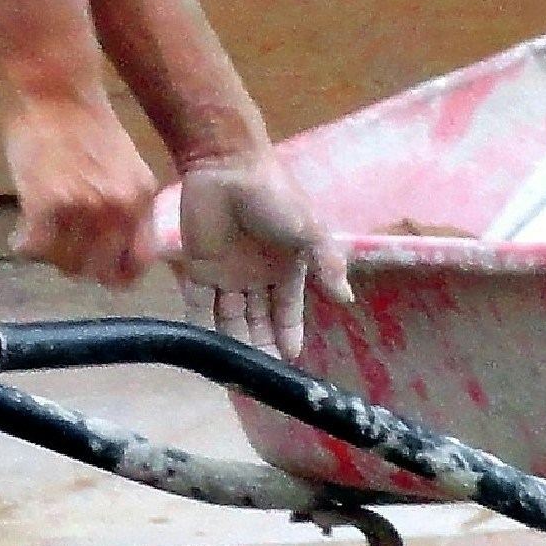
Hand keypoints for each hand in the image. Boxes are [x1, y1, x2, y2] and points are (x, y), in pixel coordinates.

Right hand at [4, 93, 160, 285]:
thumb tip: (112, 246)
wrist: (56, 88)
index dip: (115, 272)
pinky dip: (23, 245)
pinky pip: (35, 249)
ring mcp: (83, 210)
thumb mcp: (123, 166)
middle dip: (76, 265)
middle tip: (60, 249)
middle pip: (97, 270)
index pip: (137, 263)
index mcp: (142, 199)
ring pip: (64, 262)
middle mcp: (118, 209)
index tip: (97, 267)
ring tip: (38, 237)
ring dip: (49, 255)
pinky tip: (20, 235)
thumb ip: (123, 205)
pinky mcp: (46, 206)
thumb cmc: (86, 121)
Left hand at [174, 149, 356, 358]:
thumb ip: (327, 264)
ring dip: (235, 344)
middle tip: (263, 377)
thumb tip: (346, 299)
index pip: (288, 309)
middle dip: (262, 346)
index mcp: (286, 267)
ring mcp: (226, 274)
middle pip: (259, 320)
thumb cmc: (275, 198)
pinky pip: (200, 307)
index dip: (289, 333)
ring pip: (231, 319)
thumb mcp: (309, 230)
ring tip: (238, 375)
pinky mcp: (198, 270)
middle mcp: (257, 276)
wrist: (227, 168)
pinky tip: (208, 354)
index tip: (291, 360)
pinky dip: (204, 330)